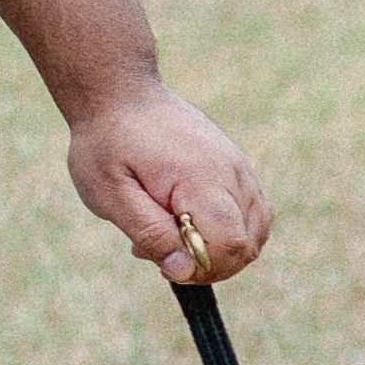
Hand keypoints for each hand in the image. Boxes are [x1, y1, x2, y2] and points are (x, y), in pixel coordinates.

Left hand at [68, 82, 271, 287]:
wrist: (121, 95)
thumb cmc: (108, 144)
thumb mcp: (111, 194)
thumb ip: (149, 234)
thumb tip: (183, 269)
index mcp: (201, 178)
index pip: (229, 243)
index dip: (201, 267)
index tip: (162, 264)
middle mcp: (232, 172)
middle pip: (248, 244)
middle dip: (209, 264)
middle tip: (162, 251)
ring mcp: (240, 168)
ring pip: (257, 232)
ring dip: (221, 250)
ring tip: (175, 237)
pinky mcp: (238, 168)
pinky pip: (252, 214)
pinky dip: (229, 232)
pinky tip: (190, 224)